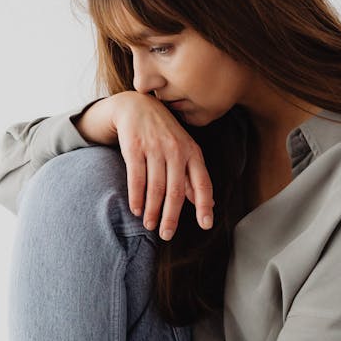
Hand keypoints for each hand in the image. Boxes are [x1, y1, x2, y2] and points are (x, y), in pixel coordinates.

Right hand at [109, 92, 214, 239]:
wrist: (136, 106)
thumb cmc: (163, 132)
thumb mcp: (183, 149)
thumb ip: (191, 177)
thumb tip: (204, 204)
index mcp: (192, 152)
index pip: (202, 182)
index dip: (205, 204)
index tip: (205, 225)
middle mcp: (176, 149)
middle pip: (175, 191)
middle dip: (171, 217)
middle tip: (166, 234)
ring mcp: (155, 147)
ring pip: (155, 187)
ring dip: (152, 210)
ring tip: (150, 225)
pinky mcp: (134, 147)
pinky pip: (136, 178)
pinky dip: (136, 197)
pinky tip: (136, 209)